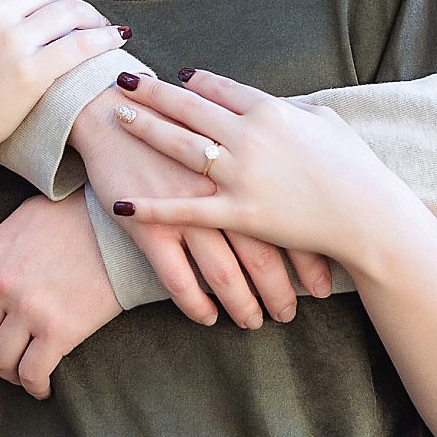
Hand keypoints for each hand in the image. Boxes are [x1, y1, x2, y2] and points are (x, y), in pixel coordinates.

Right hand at [0, 0, 125, 162]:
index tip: (59, 2)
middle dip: (72, 1)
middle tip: (85, 16)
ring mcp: (13, 44)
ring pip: (69, 13)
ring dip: (92, 17)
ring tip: (102, 28)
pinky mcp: (31, 74)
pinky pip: (79, 46)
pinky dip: (103, 40)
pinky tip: (116, 39)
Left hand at [0, 191, 121, 398]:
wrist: (121, 228)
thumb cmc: (74, 219)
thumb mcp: (22, 220)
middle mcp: (1, 283)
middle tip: (5, 357)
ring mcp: (29, 308)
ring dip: (9, 373)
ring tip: (24, 370)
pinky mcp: (59, 329)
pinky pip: (32, 373)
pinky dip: (35, 386)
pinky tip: (43, 386)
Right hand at [74, 89, 331, 327]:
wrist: (113, 115)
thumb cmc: (176, 120)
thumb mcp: (227, 124)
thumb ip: (263, 147)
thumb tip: (301, 179)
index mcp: (245, 163)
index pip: (291, 220)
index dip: (310, 257)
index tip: (324, 282)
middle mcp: (220, 189)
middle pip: (263, 253)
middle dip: (281, 291)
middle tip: (290, 313)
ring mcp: (184, 209)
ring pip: (223, 273)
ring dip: (243, 304)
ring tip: (254, 321)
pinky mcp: (149, 225)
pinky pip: (177, 279)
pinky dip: (195, 304)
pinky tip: (207, 318)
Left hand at [109, 69, 407, 273]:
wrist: (367, 214)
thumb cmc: (354, 166)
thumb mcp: (326, 120)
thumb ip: (293, 108)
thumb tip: (272, 103)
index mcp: (270, 110)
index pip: (219, 87)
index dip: (193, 82)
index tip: (175, 78)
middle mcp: (249, 136)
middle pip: (189, 107)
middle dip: (152, 92)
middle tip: (122, 80)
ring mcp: (241, 175)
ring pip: (180, 146)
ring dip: (145, 129)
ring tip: (117, 117)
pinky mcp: (239, 213)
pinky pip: (186, 209)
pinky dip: (151, 208)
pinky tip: (122, 203)